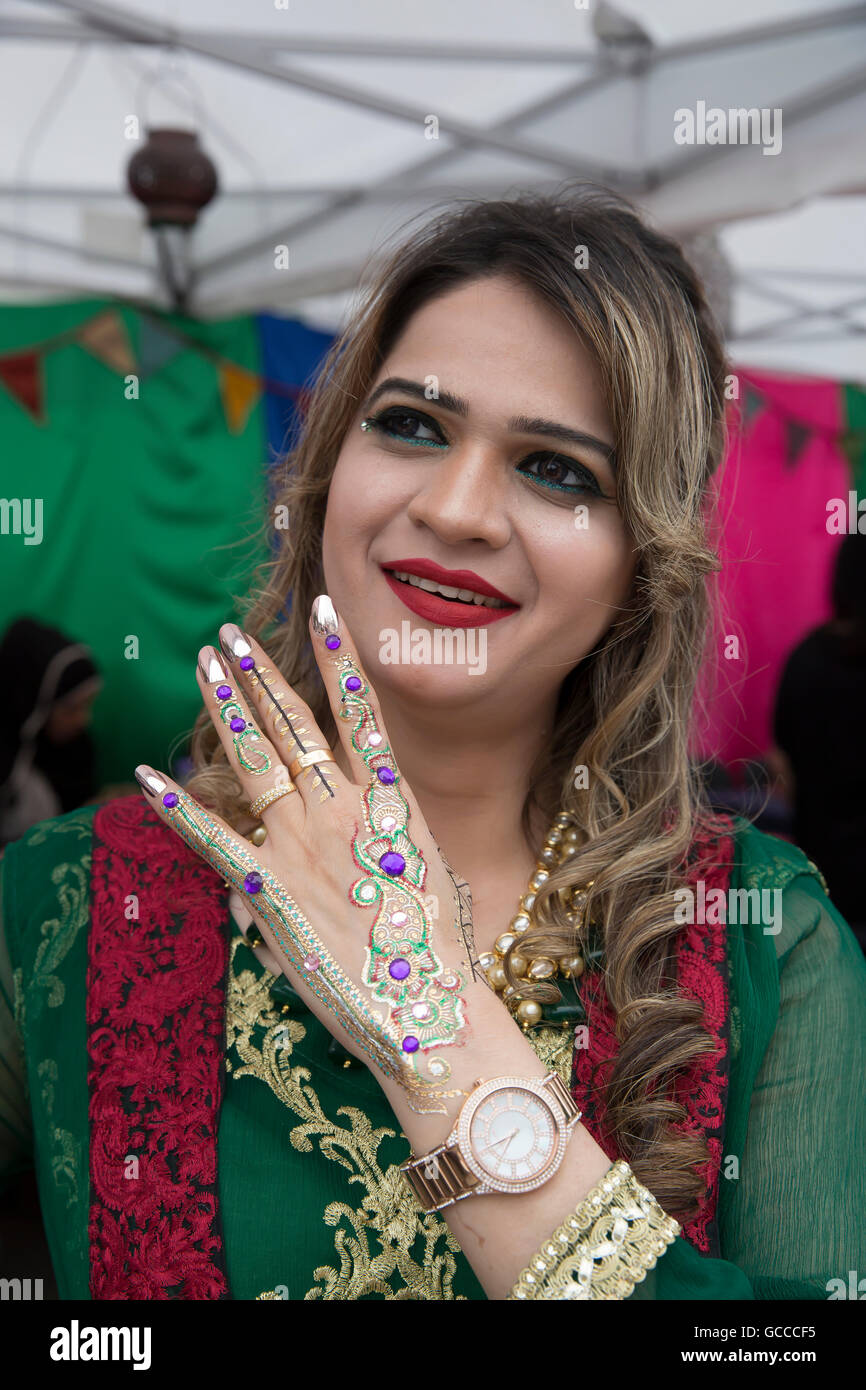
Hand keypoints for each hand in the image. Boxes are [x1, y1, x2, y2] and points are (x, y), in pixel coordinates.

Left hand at [134, 596, 484, 1112]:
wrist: (428, 1008)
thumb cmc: (435, 949)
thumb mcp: (422, 877)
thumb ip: (375, 842)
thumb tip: (357, 823)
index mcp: (387, 800)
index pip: (357, 710)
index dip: (336, 655)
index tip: (318, 607)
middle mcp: (341, 809)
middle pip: (292, 724)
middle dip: (257, 673)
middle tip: (229, 634)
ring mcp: (302, 844)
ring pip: (257, 759)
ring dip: (227, 707)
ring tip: (206, 664)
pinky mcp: (267, 888)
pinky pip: (213, 838)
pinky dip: (178, 806)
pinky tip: (150, 774)